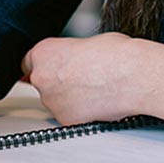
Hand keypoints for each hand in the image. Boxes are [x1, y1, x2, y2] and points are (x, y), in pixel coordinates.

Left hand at [23, 33, 148, 124]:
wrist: (133, 77)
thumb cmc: (117, 55)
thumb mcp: (88, 42)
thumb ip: (70, 52)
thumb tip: (71, 60)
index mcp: (44, 52)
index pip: (30, 61)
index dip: (48, 63)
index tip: (59, 65)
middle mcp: (42, 78)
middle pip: (43, 81)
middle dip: (59, 80)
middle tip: (82, 75)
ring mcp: (52, 101)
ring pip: (55, 100)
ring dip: (69, 96)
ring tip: (94, 87)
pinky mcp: (66, 120)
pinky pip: (68, 114)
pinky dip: (79, 111)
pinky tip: (96, 101)